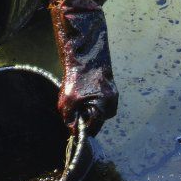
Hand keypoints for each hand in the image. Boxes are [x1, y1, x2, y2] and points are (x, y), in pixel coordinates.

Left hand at [50, 0, 117, 135]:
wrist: (86, 51)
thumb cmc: (78, 76)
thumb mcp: (68, 100)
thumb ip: (70, 117)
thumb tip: (72, 129)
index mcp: (104, 108)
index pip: (92, 129)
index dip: (79, 128)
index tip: (71, 124)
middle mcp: (112, 103)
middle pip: (95, 120)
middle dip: (83, 116)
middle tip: (71, 106)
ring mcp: (112, 95)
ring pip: (97, 110)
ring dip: (86, 108)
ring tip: (76, 95)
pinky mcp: (109, 87)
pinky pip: (98, 100)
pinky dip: (89, 99)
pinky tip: (82, 89)